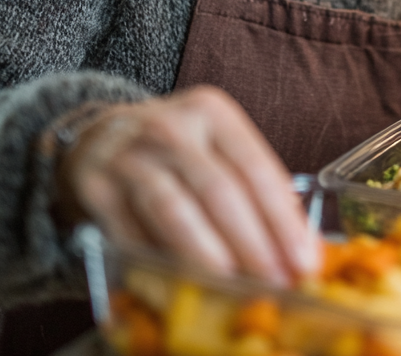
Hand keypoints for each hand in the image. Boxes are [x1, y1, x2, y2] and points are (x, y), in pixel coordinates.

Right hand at [54, 86, 318, 287]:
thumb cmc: (175, 149)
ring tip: (236, 287)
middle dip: (253, 243)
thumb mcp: (214, 147)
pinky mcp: (97, 188)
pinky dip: (160, 264)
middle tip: (276, 283)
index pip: (256, 167)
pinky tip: (183, 287)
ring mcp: (130, 155)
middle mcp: (172, 127)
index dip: (282, 218)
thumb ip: (252, 186)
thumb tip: (298, 246)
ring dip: (209, 255)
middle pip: (221, 191)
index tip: (303, 259)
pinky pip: (133, 234)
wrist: (98, 137)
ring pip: (176, 211)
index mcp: (212, 113)